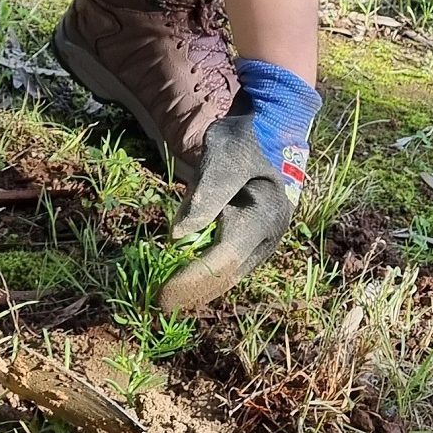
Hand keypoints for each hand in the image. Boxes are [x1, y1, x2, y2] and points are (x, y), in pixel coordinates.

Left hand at [157, 59, 320, 314]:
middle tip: (159, 304)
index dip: (192, 280)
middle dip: (193, 292)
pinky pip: (232, 265)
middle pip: (227, 277)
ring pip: (231, 275)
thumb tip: (178, 236)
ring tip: (169, 297)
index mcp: (262, 218)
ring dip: (201, 288)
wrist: (274, 128)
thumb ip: (204, 194)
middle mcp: (268, 237)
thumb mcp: (222, 155)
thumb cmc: (245, 139)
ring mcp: (266, 240)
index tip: (163, 294)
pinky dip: (209, 275)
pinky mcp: (258, 239)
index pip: (222, 262)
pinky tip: (187, 279)